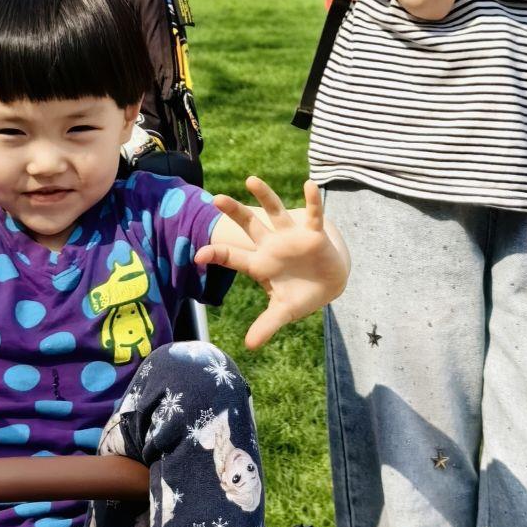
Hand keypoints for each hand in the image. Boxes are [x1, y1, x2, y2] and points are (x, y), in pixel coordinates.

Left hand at [195, 177, 350, 350]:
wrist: (328, 284)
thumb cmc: (299, 295)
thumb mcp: (282, 311)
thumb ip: (266, 325)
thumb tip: (249, 346)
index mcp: (260, 263)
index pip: (234, 257)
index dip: (217, 255)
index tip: (199, 255)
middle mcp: (272, 245)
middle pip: (249, 226)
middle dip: (234, 213)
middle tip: (215, 198)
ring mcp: (291, 236)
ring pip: (275, 212)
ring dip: (264, 196)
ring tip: (251, 180)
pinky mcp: (313, 233)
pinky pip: (313, 215)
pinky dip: (312, 201)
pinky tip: (309, 185)